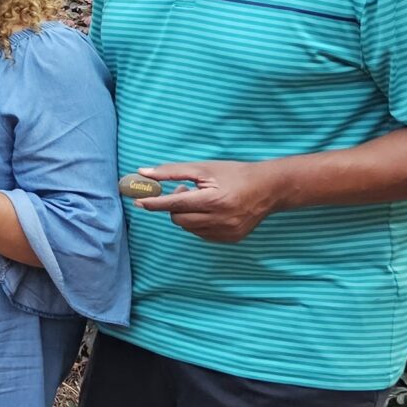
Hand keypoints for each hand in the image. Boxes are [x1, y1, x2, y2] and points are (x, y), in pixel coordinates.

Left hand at [130, 160, 283, 243]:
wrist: (269, 188)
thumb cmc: (234, 174)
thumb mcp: (204, 168)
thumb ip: (172, 171)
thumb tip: (143, 173)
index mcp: (215, 200)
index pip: (175, 204)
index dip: (154, 203)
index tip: (137, 201)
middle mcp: (221, 219)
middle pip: (178, 219)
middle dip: (174, 206)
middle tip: (184, 191)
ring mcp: (226, 232)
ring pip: (188, 228)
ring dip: (186, 214)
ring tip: (201, 199)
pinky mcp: (230, 239)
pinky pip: (201, 234)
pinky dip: (198, 223)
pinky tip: (210, 210)